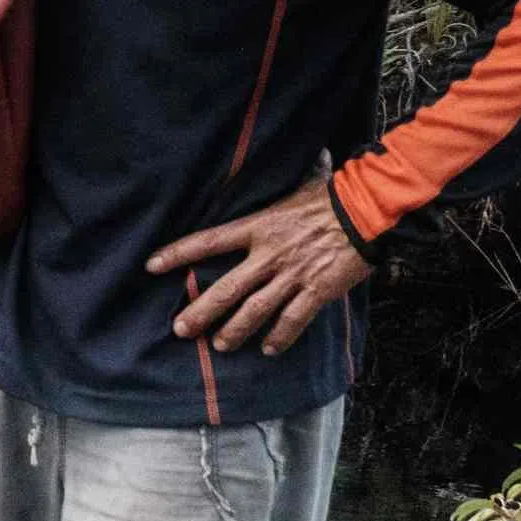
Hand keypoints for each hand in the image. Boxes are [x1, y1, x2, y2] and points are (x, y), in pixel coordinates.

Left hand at [149, 178, 371, 354]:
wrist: (369, 209)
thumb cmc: (332, 195)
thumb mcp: (294, 189)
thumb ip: (275, 192)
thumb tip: (277, 171)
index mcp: (259, 226)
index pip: (209, 241)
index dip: (178, 253)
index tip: (152, 265)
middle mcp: (270, 254)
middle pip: (226, 288)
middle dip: (201, 312)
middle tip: (181, 330)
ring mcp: (293, 274)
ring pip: (255, 310)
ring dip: (235, 330)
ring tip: (221, 345)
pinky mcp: (318, 290)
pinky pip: (294, 319)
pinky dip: (280, 337)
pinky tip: (269, 349)